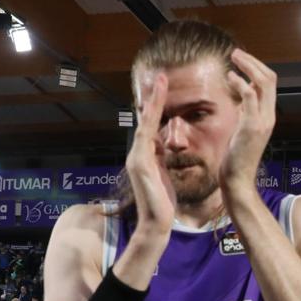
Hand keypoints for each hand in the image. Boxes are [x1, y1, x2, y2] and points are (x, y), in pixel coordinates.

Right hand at [125, 71, 175, 236]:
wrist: (156, 224)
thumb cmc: (163, 204)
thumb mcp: (164, 176)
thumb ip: (161, 159)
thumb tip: (163, 146)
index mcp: (144, 157)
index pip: (150, 126)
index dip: (156, 108)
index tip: (162, 90)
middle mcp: (137, 154)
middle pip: (145, 119)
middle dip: (153, 97)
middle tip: (160, 76)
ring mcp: (137, 157)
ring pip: (145, 123)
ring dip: (153, 101)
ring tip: (160, 82)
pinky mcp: (141, 163)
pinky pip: (146, 135)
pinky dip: (151, 119)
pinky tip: (155, 105)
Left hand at [220, 49, 276, 197]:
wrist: (238, 178)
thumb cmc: (236, 156)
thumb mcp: (243, 127)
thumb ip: (246, 111)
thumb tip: (244, 94)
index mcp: (267, 116)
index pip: (269, 84)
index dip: (256, 68)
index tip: (241, 60)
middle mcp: (269, 116)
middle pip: (270, 79)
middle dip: (253, 62)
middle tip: (236, 53)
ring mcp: (262, 121)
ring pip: (264, 83)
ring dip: (248, 66)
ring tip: (233, 58)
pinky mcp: (251, 126)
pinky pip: (250, 97)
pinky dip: (240, 83)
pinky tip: (229, 77)